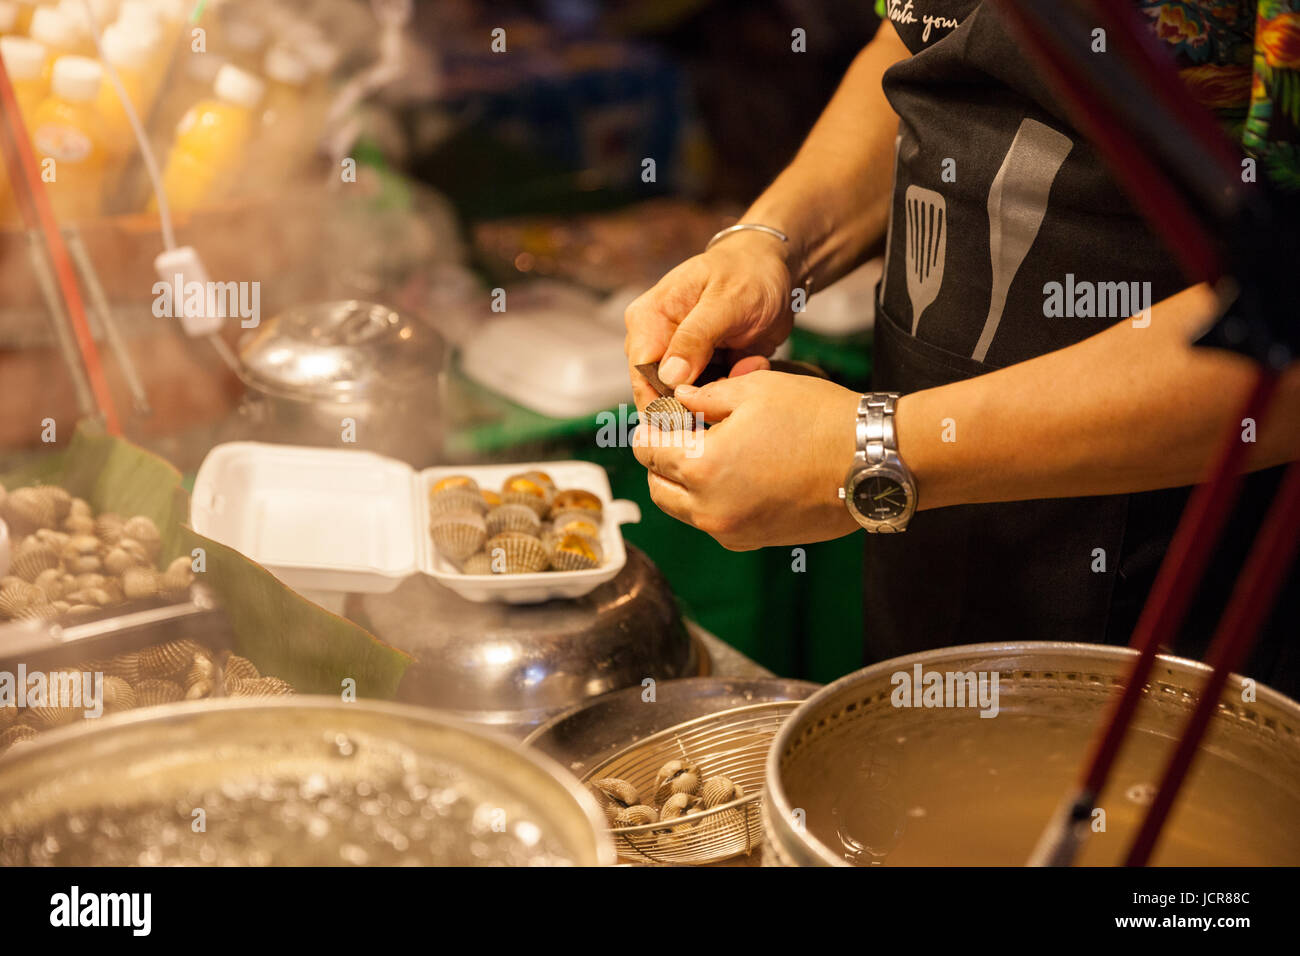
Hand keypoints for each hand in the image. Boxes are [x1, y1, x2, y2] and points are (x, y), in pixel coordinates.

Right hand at [624, 231, 795, 410]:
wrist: (776, 267)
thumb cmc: (749, 273)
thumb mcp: (726, 301)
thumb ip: (695, 338)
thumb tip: (668, 378)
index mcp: (648, 319)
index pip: (642, 375)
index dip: (664, 403)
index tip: (698, 415)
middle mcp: (655, 340)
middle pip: (662, 392)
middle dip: (702, 396)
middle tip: (739, 375)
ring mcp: (677, 356)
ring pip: (688, 398)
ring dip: (722, 391)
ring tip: (751, 362)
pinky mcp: (700, 368)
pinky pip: (710, 394)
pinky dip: (733, 385)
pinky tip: (753, 362)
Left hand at [632, 370, 861, 549]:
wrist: (872, 463)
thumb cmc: (816, 419)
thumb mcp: (754, 391)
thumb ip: (705, 397)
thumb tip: (680, 399)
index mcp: (701, 467)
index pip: (647, 451)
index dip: (652, 428)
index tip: (664, 416)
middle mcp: (709, 509)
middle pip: (657, 487)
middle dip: (661, 461)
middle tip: (682, 435)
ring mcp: (732, 530)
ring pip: (683, 510)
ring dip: (684, 484)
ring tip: (712, 453)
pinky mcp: (754, 540)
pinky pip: (715, 522)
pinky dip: (712, 502)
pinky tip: (738, 474)